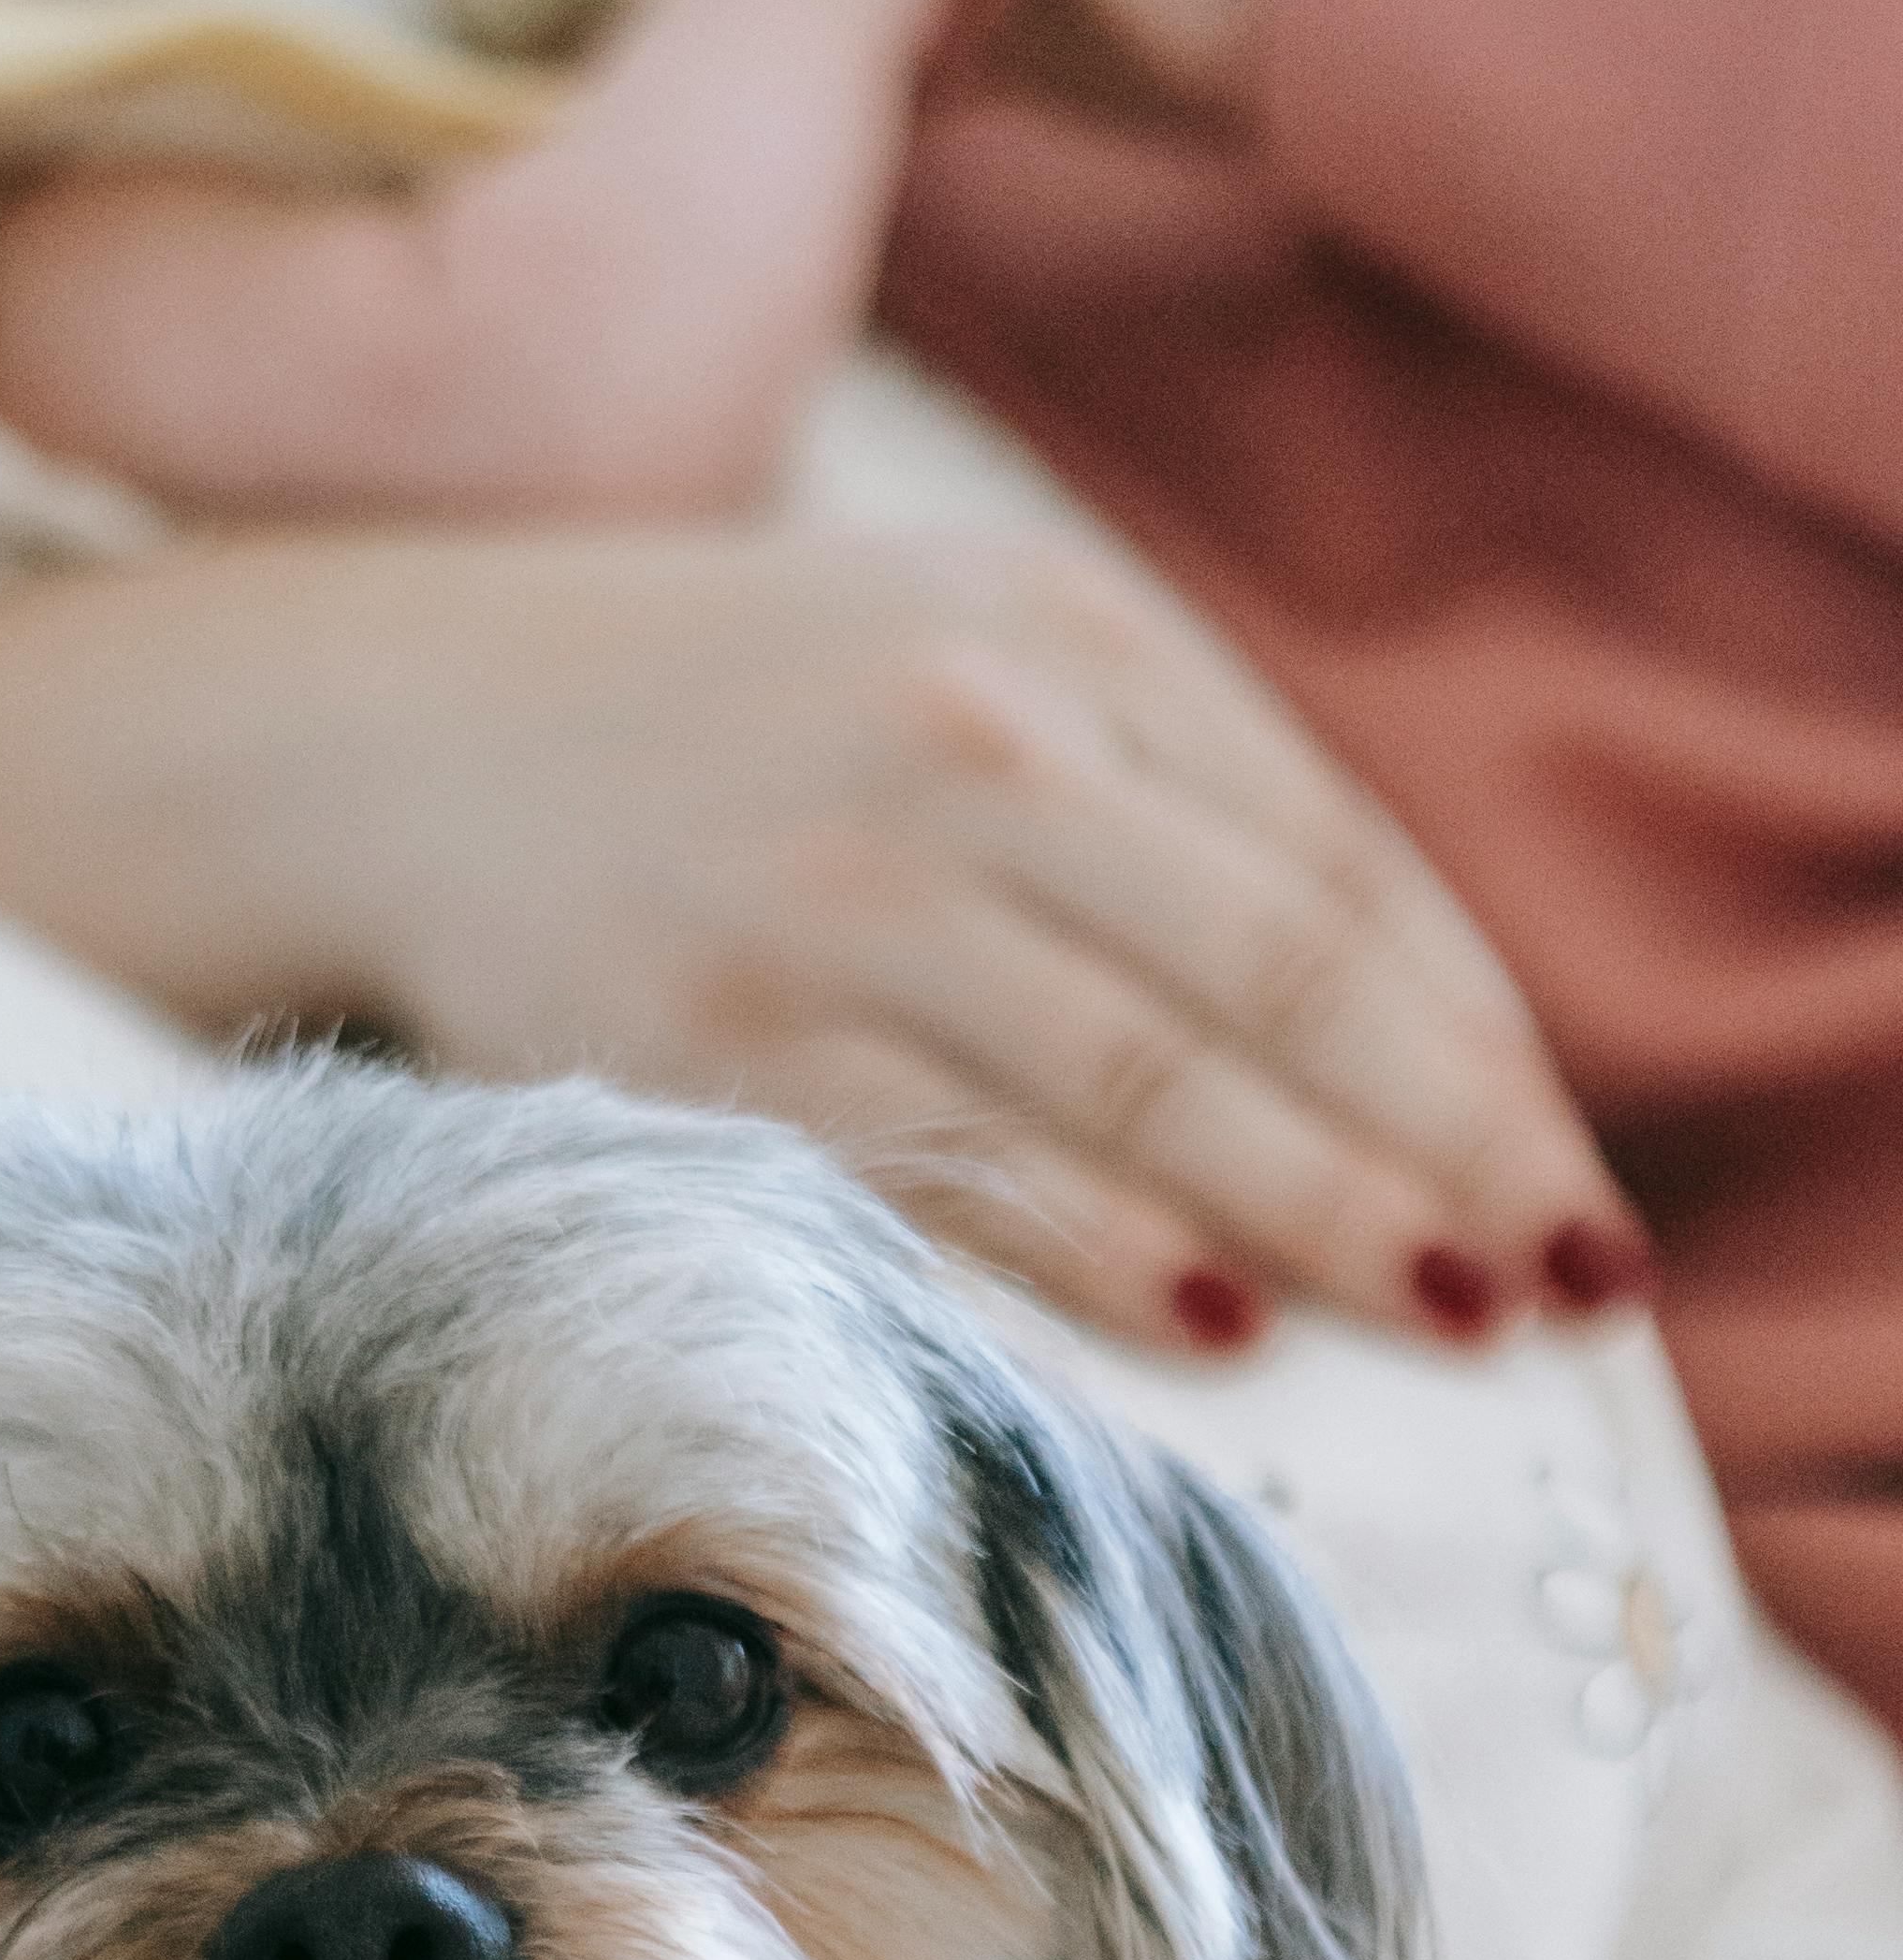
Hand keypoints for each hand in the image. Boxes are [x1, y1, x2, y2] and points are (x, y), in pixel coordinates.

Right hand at [0, 524, 1643, 1353]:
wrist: (393, 724)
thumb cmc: (730, 721)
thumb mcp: (969, 664)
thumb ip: (1175, 806)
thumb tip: (1412, 1050)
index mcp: (1058, 638)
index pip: (1335, 872)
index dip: (1475, 1049)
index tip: (1566, 1194)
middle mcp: (962, 743)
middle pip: (1272, 976)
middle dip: (1436, 1147)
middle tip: (1549, 1285)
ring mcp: (833, 889)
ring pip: (1138, 1076)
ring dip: (1310, 1213)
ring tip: (1435, 1313)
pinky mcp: (713, 1025)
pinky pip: (954, 1160)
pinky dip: (1100, 1248)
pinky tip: (1210, 1321)